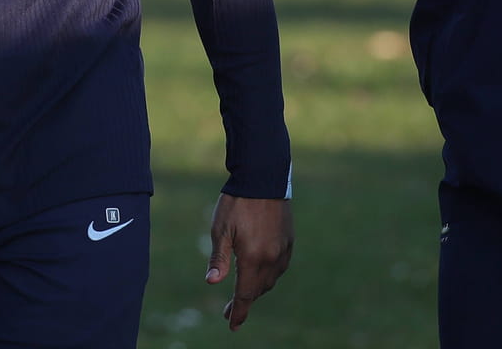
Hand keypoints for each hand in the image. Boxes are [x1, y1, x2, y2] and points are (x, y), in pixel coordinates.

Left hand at [204, 194, 293, 330]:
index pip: (245, 294)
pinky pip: (279, 267)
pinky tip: (261, 273)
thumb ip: (218, 258)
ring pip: (270, 280)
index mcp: (253, 258)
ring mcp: (283, 249)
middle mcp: (272, 258)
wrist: (263, 177)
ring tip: (244, 293)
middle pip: (258, 290)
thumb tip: (212, 283)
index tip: (232, 325)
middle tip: (229, 312)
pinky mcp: (288, 240)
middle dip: (244, 303)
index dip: (238, 312)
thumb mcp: (220, 229)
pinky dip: (269, 276)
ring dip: (257, 290)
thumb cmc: (237, 202)